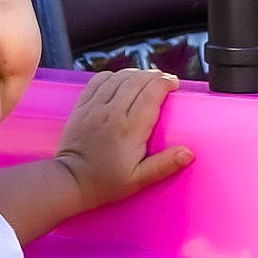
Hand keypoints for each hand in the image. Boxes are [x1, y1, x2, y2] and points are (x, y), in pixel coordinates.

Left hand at [52, 70, 193, 214]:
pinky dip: (113, 76)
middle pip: (138, 80)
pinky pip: (98, 80)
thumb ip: (164, 165)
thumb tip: (188, 153)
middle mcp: (112, 112)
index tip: (174, 84)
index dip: (165, 83)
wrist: (69, 181)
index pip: (151, 93)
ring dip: (135, 73)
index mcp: (130, 129)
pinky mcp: (82, 106)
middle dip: (154, 75)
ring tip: (145, 79)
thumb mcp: (138, 180)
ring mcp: (95, 107)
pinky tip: (121, 81)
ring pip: (119, 77)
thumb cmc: (105, 183)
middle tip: (163, 80)